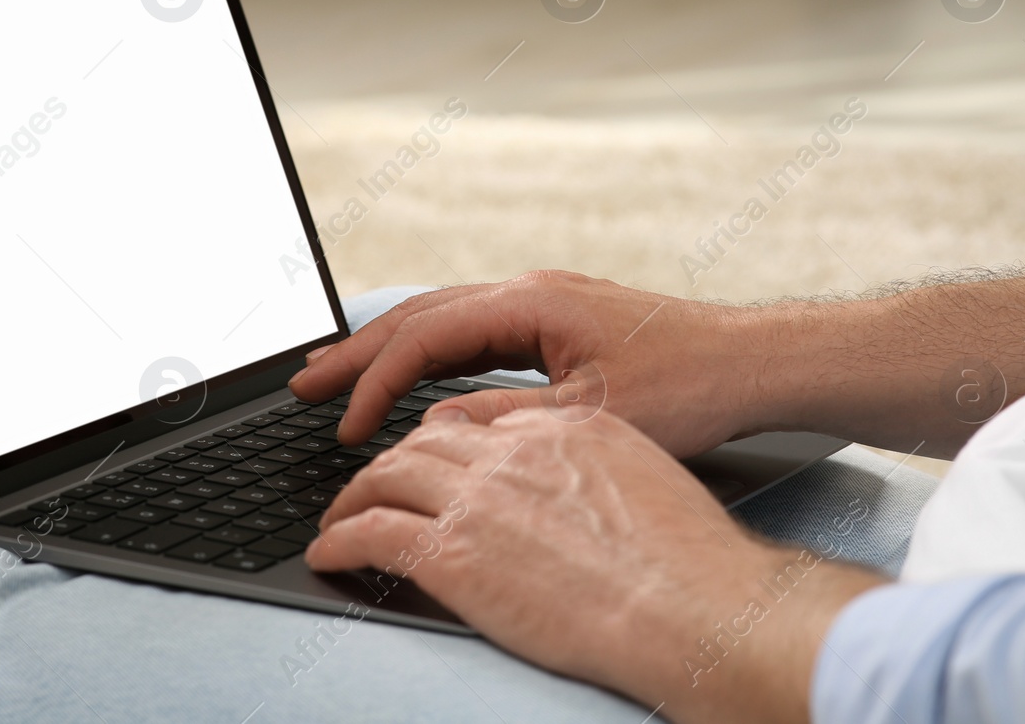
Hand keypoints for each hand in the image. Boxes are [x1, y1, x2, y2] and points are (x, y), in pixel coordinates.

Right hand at [290, 271, 764, 455]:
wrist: (752, 361)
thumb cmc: (691, 386)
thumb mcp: (592, 417)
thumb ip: (508, 421)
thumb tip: (436, 431)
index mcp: (530, 304)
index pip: (426, 339)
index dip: (377, 384)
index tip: (346, 428)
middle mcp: (528, 291)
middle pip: (420, 315)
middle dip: (357, 351)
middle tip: (299, 381)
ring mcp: (542, 302)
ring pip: (442, 317)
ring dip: (387, 347)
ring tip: (336, 374)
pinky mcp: (556, 319)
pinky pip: (472, 330)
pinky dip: (429, 352)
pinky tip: (412, 373)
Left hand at [305, 410, 884, 722]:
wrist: (694, 605)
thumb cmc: (687, 558)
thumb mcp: (642, 474)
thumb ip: (588, 459)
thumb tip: (559, 476)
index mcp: (559, 428)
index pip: (475, 421)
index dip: (439, 440)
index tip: (424, 458)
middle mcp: (510, 451)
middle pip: (420, 440)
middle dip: (385, 458)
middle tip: (365, 481)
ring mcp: (476, 499)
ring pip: (384, 476)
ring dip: (352, 496)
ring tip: (337, 516)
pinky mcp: (452, 552)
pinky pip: (371, 533)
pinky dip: (339, 540)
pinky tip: (329, 551)